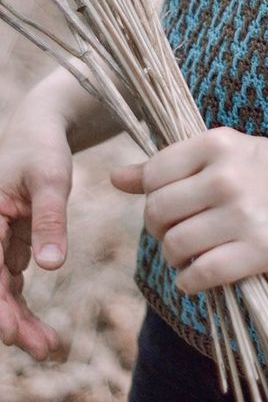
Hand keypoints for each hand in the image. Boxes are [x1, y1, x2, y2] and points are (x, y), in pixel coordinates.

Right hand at [0, 107, 71, 361]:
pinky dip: (24, 306)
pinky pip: (11, 283)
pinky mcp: (6, 246)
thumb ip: (50, 220)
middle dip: (11, 322)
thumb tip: (50, 266)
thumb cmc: (43, 148)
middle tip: (45, 349)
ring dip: (19, 321)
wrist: (40, 130)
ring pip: (0, 291)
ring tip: (49, 348)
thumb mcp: (51, 179)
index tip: (10, 333)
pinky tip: (44, 332)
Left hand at [109, 126, 267, 293]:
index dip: (152, 195)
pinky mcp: (258, 250)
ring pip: (174, 246)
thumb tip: (116, 178)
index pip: (154, 173)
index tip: (171, 203)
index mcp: (220, 142)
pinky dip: (191, 282)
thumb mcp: (231, 151)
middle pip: (157, 212)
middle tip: (178, 232)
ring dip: (175, 258)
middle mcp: (227, 175)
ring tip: (193, 253)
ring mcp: (243, 214)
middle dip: (159, 230)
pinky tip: (202, 274)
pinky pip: (200, 275)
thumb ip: (175, 163)